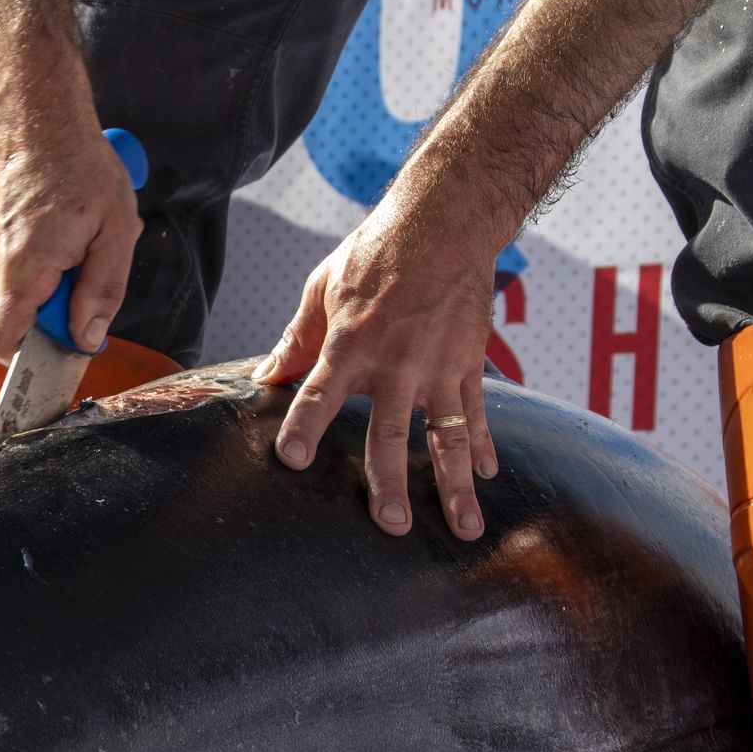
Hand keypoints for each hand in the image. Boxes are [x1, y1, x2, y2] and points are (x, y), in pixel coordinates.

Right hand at [0, 123, 141, 363]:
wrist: (34, 111)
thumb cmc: (77, 162)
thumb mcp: (115, 232)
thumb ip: (102, 292)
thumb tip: (86, 338)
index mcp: (22, 270)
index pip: (2, 344)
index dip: (31, 358)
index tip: (61, 346)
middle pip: (25, 315)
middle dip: (60, 299)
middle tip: (87, 255)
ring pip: (24, 288)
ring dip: (53, 272)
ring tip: (73, 228)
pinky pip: (15, 264)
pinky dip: (39, 253)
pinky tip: (54, 217)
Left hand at [253, 205, 499, 540]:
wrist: (444, 221)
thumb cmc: (375, 253)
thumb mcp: (321, 289)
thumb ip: (296, 341)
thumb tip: (265, 377)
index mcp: (352, 344)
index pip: (320, 393)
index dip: (304, 426)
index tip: (291, 459)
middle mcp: (397, 363)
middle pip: (390, 433)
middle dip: (389, 482)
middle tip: (391, 525)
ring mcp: (439, 367)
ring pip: (447, 437)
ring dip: (453, 486)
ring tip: (463, 529)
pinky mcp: (469, 363)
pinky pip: (477, 414)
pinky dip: (485, 446)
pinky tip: (487, 479)